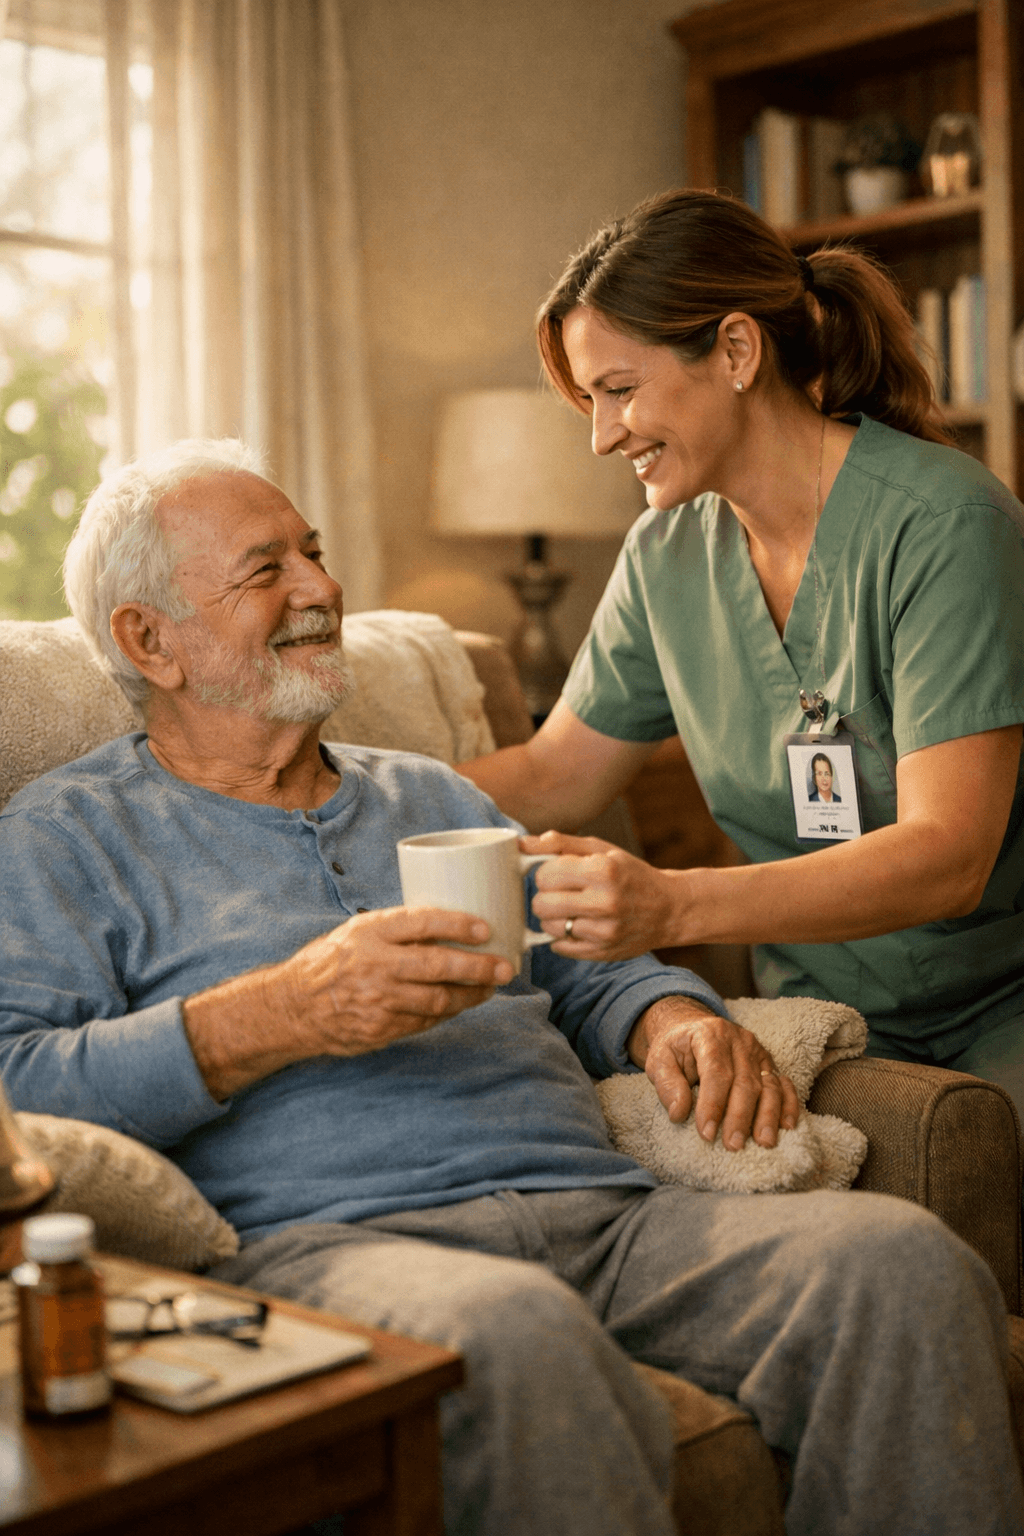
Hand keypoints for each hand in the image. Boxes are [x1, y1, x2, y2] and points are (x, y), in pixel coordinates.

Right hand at [184, 907, 511, 1097]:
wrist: (293, 1007)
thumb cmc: (331, 962)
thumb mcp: (357, 932)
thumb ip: (397, 929)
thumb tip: (450, 924)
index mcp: (370, 933)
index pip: (422, 922)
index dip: (459, 924)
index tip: (486, 929)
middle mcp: (375, 965)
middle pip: (439, 964)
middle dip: (479, 967)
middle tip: (505, 967)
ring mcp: (378, 1001)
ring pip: (439, 999)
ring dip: (471, 994)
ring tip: (490, 987)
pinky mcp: (380, 1029)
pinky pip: (425, 1021)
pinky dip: (447, 1012)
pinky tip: (460, 1004)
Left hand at [523, 831, 678, 959]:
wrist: (669, 909)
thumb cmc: (630, 875)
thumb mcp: (602, 850)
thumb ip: (561, 844)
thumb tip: (523, 844)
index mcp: (603, 871)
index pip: (545, 875)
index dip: (545, 872)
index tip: (557, 873)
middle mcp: (605, 902)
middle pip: (541, 903)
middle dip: (544, 896)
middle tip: (560, 892)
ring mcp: (604, 932)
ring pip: (547, 927)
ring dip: (553, 917)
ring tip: (571, 908)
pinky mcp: (602, 953)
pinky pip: (559, 947)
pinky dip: (562, 936)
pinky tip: (578, 924)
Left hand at [627, 997, 799, 1148]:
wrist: (690, 1029)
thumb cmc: (675, 1049)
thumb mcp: (659, 1060)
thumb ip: (666, 1084)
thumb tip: (678, 1113)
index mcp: (710, 1035)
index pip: (716, 1072)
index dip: (713, 1104)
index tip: (706, 1133)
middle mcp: (739, 1041)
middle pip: (745, 1081)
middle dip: (740, 1116)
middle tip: (733, 1145)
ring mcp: (757, 1052)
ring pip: (768, 1085)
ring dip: (768, 1115)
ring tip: (763, 1142)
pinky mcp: (768, 1063)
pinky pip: (784, 1084)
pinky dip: (788, 1104)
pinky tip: (787, 1126)